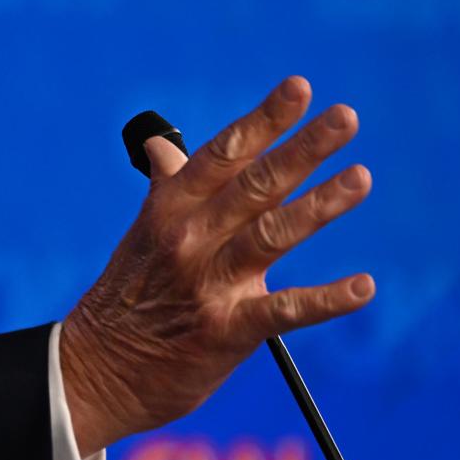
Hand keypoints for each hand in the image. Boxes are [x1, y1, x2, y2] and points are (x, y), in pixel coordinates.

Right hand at [59, 77, 375, 455]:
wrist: (96, 372)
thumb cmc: (127, 297)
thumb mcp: (141, 234)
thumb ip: (167, 189)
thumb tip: (162, 146)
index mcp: (169, 209)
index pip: (224, 153)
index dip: (264, 119)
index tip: (299, 88)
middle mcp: (188, 238)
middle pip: (255, 184)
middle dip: (303, 148)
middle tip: (345, 118)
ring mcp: (208, 284)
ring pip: (272, 233)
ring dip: (319, 204)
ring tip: (360, 178)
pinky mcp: (226, 331)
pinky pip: (284, 310)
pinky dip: (326, 300)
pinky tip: (363, 287)